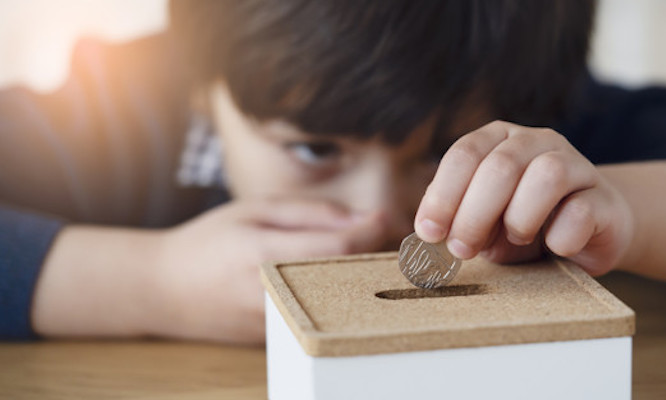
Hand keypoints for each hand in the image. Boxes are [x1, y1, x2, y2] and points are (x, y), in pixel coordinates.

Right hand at [151, 198, 386, 343]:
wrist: (163, 290)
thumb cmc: (209, 241)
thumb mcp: (254, 210)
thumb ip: (311, 213)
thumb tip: (363, 219)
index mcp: (266, 254)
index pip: (340, 247)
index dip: (374, 231)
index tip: (389, 217)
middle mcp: (274, 295)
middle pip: (348, 279)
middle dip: (376, 258)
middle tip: (391, 239)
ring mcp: (276, 323)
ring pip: (340, 303)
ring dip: (362, 281)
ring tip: (371, 258)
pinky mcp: (278, 340)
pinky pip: (322, 317)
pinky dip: (340, 298)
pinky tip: (345, 281)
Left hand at [414, 121, 633, 275]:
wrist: (590, 234)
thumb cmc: (526, 225)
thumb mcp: (483, 221)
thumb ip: (457, 217)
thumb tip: (429, 231)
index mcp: (499, 139)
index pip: (465, 154)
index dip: (443, 194)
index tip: (429, 232)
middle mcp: (537, 141)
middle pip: (501, 166)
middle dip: (474, 214)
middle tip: (462, 249)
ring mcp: (576, 164)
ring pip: (547, 175)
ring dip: (520, 217)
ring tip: (515, 237)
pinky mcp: (605, 198)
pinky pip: (582, 211)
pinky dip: (561, 236)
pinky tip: (555, 247)